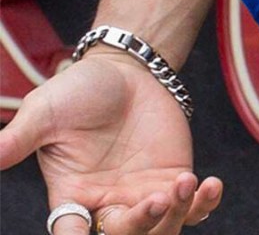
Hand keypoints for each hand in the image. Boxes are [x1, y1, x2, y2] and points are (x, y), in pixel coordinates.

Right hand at [0, 50, 221, 232]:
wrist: (127, 69)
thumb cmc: (80, 90)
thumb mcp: (45, 111)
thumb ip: (18, 138)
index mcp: (71, 197)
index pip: (71, 234)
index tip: (90, 231)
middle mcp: (106, 206)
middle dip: (139, 227)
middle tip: (152, 200)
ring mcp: (143, 195)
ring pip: (159, 230)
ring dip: (174, 215)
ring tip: (184, 181)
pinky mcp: (173, 179)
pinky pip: (192, 208)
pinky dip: (205, 204)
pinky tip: (210, 185)